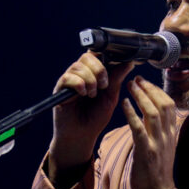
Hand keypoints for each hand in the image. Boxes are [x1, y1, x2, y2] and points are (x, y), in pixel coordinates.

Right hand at [50, 53, 132, 174]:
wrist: (82, 134)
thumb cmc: (96, 117)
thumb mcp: (111, 96)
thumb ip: (117, 79)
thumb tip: (129, 62)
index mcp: (93, 73)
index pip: (97, 54)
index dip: (105, 58)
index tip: (113, 69)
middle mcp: (80, 74)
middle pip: (87, 56)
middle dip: (99, 70)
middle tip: (104, 86)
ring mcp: (69, 80)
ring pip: (78, 66)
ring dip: (90, 80)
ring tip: (92, 95)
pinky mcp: (60, 88)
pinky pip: (68, 77)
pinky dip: (79, 84)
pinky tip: (83, 95)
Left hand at [122, 76, 177, 188]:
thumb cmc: (157, 173)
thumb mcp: (162, 149)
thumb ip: (159, 133)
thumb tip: (151, 118)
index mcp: (171, 134)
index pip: (169, 106)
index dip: (158, 91)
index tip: (146, 83)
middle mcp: (167, 136)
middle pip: (163, 104)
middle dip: (149, 89)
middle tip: (137, 79)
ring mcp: (158, 143)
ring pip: (152, 112)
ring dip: (141, 96)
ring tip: (130, 86)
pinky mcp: (146, 152)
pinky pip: (139, 128)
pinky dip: (132, 113)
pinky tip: (125, 104)